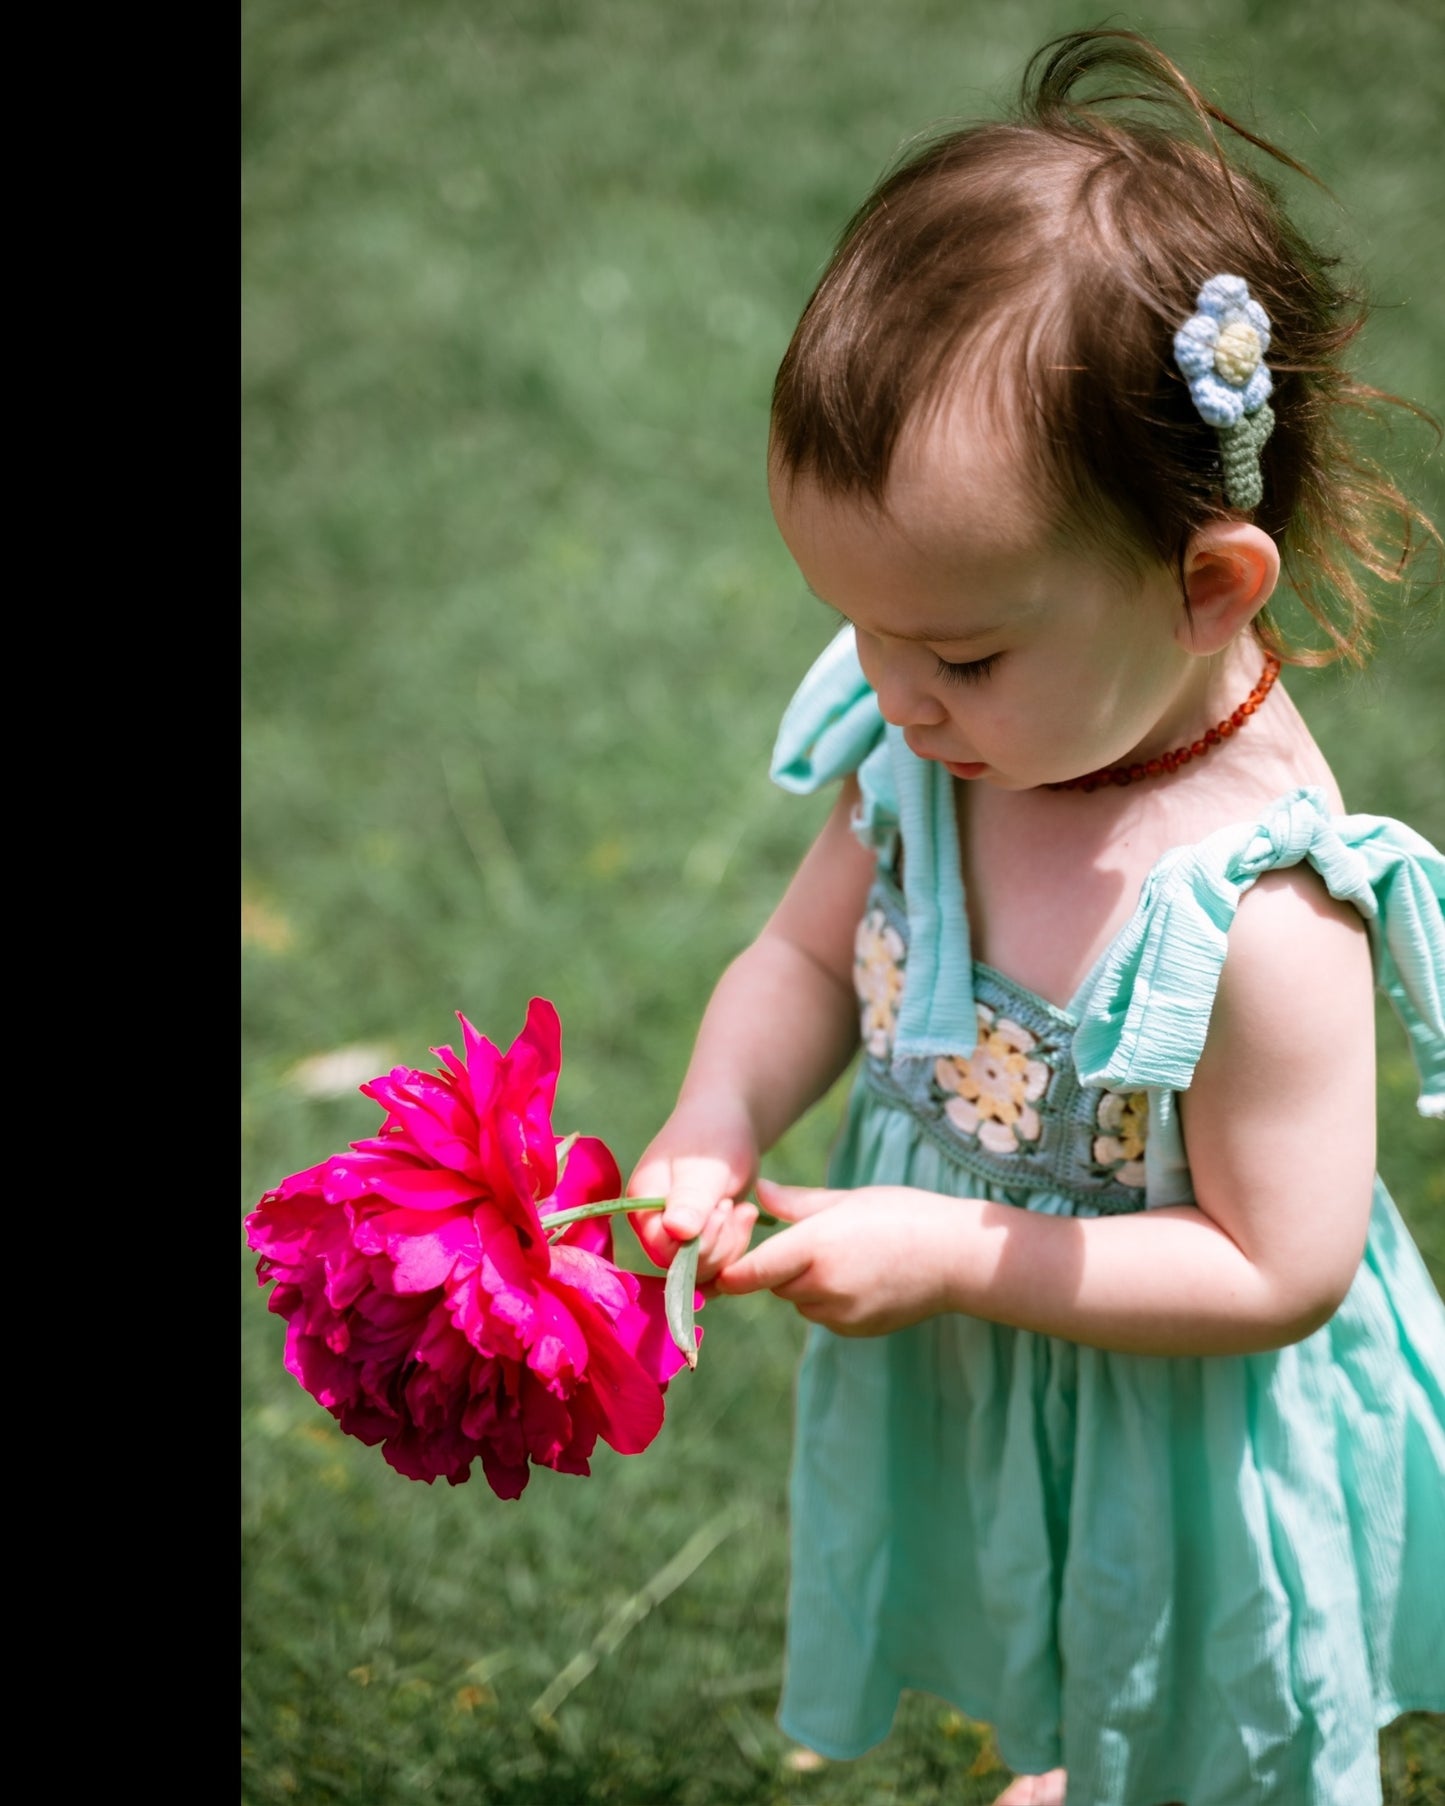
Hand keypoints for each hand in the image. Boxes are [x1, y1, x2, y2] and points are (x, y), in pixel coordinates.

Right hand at [627, 1103, 760, 1285]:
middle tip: (732, 1206)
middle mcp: (654, 1225)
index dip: (697, 1243)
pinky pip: (716, 1263)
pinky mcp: (698, 1239)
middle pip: (681, 1267)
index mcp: (642, 1205)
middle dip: (718, 1244)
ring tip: (742, 1209)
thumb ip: (691, 1198)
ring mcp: (675, 1234)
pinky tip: (745, 1215)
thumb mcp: (705, 1166)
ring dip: (730, 1244)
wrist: (727, 1121)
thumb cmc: (713, 1137)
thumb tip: (677, 1231)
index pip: (662, 1249)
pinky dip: (736, 1245)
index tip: (723, 1209)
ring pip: (702, 1269)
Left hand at [713, 1178, 958, 1334]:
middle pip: (773, 1285)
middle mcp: (823, 1286)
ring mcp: (841, 1314)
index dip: (730, 1271)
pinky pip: (825, 1316)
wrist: (957, 1258)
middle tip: (810, 1241)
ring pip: (798, 1301)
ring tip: (844, 1257)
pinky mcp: (857, 1330)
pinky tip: (861, 1278)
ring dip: (805, 1285)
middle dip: (779, 1267)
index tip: (720, 1265)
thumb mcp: (847, 1198)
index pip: (751, 1272)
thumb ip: (797, 1203)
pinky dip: (829, 1301)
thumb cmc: (903, 1215)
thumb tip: (760, 1191)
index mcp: (816, 1246)